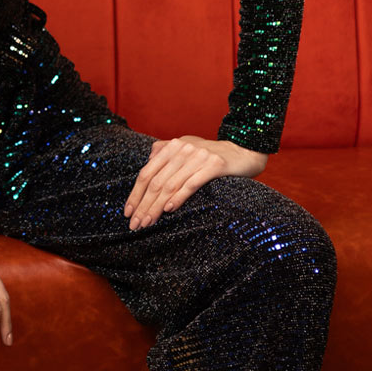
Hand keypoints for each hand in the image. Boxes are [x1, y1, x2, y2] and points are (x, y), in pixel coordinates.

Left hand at [123, 136, 267, 228]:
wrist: (244, 151)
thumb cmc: (212, 156)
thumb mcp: (186, 150)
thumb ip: (166, 154)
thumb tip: (146, 166)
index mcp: (172, 146)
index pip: (146, 173)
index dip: (135, 194)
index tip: (128, 212)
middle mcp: (182, 149)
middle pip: (156, 181)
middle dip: (143, 205)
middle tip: (136, 224)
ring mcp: (198, 156)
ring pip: (170, 185)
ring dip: (156, 206)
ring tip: (148, 222)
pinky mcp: (214, 165)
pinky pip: (191, 183)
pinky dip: (178, 197)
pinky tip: (169, 209)